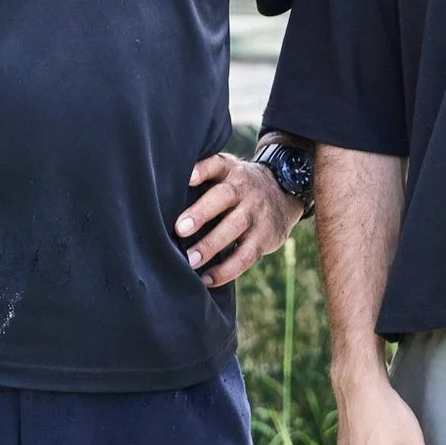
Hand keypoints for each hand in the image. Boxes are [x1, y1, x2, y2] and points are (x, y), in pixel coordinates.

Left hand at [176, 154, 300, 286]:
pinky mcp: (265, 237)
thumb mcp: (227, 172)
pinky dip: (226, 270)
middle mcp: (244, 189)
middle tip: (179, 229)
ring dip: (211, 246)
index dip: (202, 170)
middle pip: (224, 197)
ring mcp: (257, 213)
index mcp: (231, 170)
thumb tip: (160, 193)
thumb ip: (203, 177)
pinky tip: (206, 280)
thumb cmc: (239, 186)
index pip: (216, 164)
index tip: (187, 178)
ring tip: (190, 261)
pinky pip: (245, 255)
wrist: (285, 192)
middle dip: (201, 213)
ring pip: (235, 228)